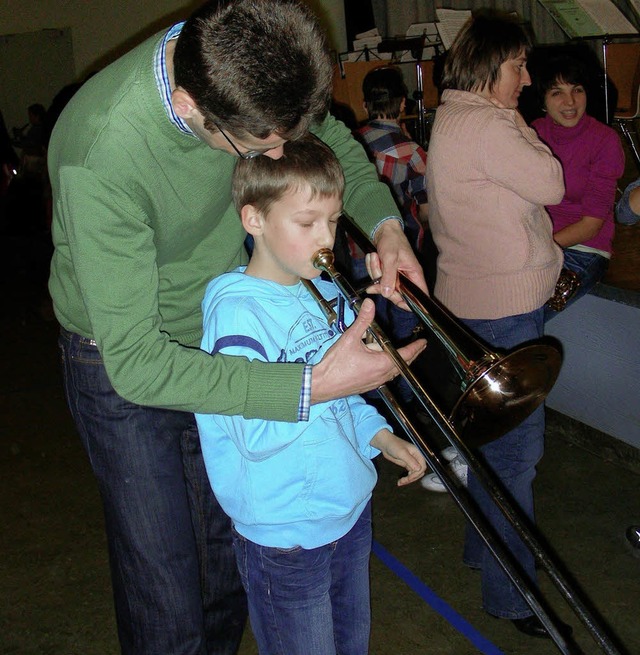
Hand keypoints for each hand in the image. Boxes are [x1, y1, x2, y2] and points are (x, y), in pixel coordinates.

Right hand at [310, 298, 425, 403]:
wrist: (322, 385)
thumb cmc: (335, 365)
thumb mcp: (350, 338)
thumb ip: (362, 321)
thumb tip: (370, 304)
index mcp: (381, 364)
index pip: (405, 355)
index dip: (416, 348)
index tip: (423, 342)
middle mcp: (382, 375)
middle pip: (403, 365)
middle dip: (411, 355)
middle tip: (418, 347)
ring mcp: (375, 382)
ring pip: (393, 371)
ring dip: (399, 362)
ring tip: (403, 354)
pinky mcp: (368, 385)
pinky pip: (384, 376)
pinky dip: (389, 368)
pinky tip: (382, 363)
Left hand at [366, 219, 427, 308]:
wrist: (383, 231)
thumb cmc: (392, 241)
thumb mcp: (390, 258)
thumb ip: (389, 276)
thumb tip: (387, 293)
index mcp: (415, 275)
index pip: (419, 296)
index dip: (411, 303)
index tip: (395, 299)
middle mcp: (407, 278)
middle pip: (396, 294)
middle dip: (383, 284)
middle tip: (378, 270)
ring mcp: (396, 277)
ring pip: (384, 287)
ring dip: (375, 272)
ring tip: (375, 257)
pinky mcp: (387, 274)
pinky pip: (378, 279)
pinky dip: (372, 269)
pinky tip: (373, 258)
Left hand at [370, 428, 426, 485]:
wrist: (385, 443)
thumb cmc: (394, 445)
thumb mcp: (402, 453)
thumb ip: (410, 461)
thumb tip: (419, 469)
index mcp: (417, 453)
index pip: (422, 466)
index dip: (417, 473)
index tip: (409, 477)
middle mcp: (416, 458)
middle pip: (419, 471)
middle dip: (412, 478)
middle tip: (403, 481)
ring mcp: (411, 462)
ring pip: (415, 474)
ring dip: (409, 480)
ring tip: (400, 482)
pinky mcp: (406, 464)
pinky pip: (410, 473)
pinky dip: (406, 478)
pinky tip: (401, 481)